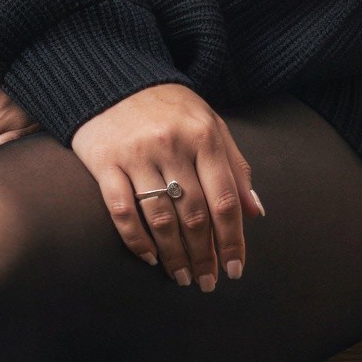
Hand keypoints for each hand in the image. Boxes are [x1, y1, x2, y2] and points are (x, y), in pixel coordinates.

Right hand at [71, 84, 264, 291]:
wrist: (116, 80)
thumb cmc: (171, 109)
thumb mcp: (211, 126)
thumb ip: (234, 167)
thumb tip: (256, 212)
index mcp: (204, 136)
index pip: (224, 200)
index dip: (232, 240)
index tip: (234, 270)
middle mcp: (172, 144)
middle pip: (194, 214)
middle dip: (203, 255)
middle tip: (207, 281)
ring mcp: (137, 154)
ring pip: (160, 218)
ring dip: (174, 255)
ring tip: (182, 277)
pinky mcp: (105, 161)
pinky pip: (122, 210)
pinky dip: (136, 240)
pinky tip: (150, 258)